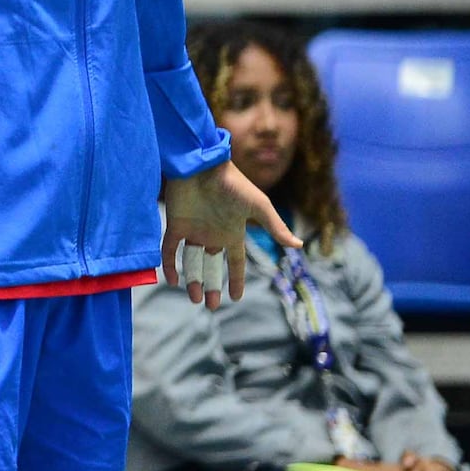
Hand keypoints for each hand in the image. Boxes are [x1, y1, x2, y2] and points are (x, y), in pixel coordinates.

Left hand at [161, 160, 297, 307]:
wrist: (202, 164)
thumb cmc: (232, 183)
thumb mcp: (258, 206)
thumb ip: (275, 227)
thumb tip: (299, 247)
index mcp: (233, 233)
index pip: (236, 262)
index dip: (236, 279)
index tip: (236, 298)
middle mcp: (213, 235)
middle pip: (211, 266)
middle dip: (211, 286)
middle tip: (210, 305)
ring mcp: (193, 230)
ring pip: (191, 261)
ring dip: (192, 280)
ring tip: (195, 298)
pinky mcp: (175, 224)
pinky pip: (170, 249)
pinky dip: (170, 265)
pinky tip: (173, 281)